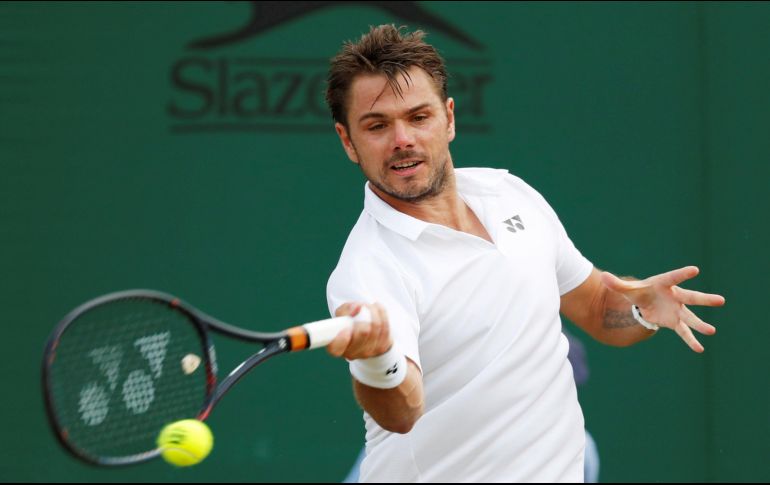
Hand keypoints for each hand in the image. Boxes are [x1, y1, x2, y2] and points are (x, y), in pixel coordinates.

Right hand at [327, 302, 392, 359]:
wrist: (364, 331)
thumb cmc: (348, 322)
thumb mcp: (341, 314)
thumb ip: (345, 310)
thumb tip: (357, 308)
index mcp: (336, 347)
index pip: (336, 348)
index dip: (341, 339)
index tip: (346, 329)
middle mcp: (351, 354)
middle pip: (363, 332)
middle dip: (365, 313)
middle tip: (362, 306)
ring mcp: (367, 353)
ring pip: (376, 326)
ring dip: (374, 311)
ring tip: (371, 306)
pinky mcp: (381, 349)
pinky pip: (385, 328)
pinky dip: (382, 315)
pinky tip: (378, 310)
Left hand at [601, 266, 724, 352]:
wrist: (644, 303)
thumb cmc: (639, 291)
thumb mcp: (627, 289)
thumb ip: (616, 284)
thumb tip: (602, 277)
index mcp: (664, 283)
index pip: (674, 277)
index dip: (683, 274)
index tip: (695, 270)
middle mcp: (675, 296)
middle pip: (691, 297)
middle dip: (704, 299)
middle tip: (721, 300)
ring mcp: (677, 309)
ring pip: (691, 317)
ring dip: (700, 324)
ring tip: (711, 331)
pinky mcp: (675, 322)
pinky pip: (684, 332)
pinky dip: (690, 340)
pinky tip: (699, 349)